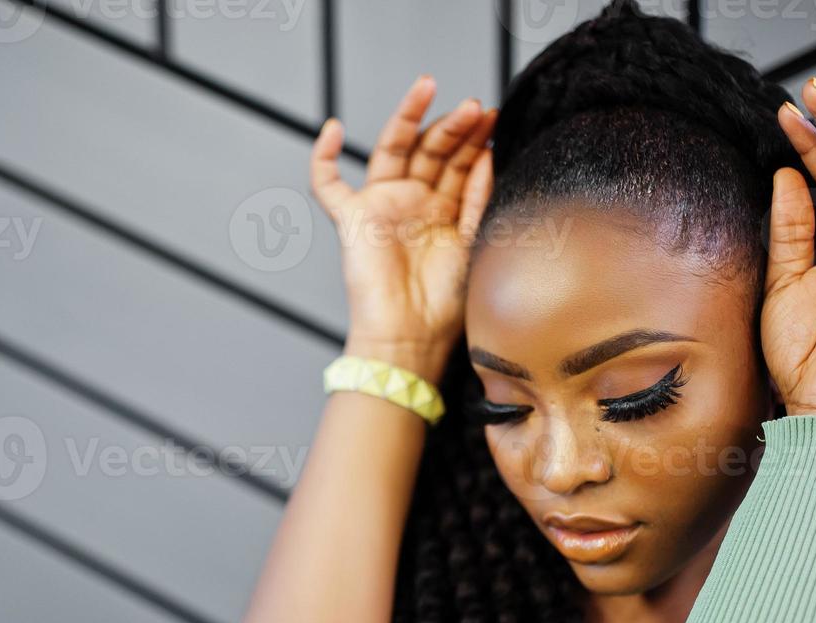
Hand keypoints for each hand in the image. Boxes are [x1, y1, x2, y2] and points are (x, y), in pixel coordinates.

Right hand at [310, 74, 495, 381]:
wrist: (410, 339)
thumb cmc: (445, 308)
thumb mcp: (475, 244)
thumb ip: (479, 200)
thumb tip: (488, 155)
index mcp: (445, 214)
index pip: (459, 164)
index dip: (475, 140)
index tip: (494, 120)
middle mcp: (413, 206)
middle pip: (432, 151)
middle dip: (453, 127)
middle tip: (475, 107)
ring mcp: (382, 208)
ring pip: (393, 150)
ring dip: (411, 119)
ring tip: (433, 89)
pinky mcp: (352, 220)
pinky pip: (327, 184)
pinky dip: (322, 156)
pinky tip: (332, 127)